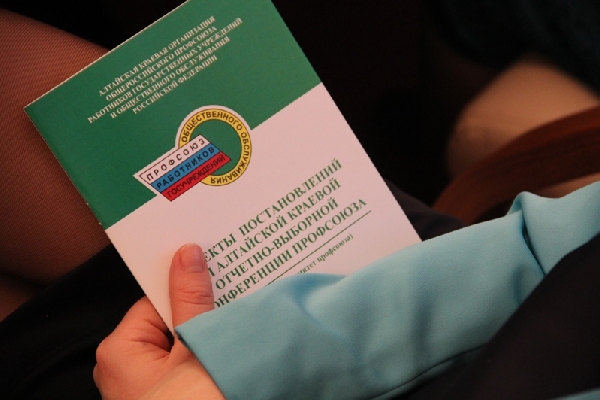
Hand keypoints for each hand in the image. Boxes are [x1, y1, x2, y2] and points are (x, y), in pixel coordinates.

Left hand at [93, 244, 223, 398]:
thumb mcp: (195, 346)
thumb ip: (191, 300)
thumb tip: (187, 256)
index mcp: (120, 350)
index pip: (155, 299)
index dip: (185, 283)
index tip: (212, 264)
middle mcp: (127, 368)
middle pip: (169, 320)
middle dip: (201, 309)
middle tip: (233, 292)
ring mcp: (150, 386)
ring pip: (183, 343)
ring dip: (209, 333)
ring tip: (238, 320)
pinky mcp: (169, 396)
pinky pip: (188, 362)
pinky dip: (208, 354)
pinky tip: (232, 347)